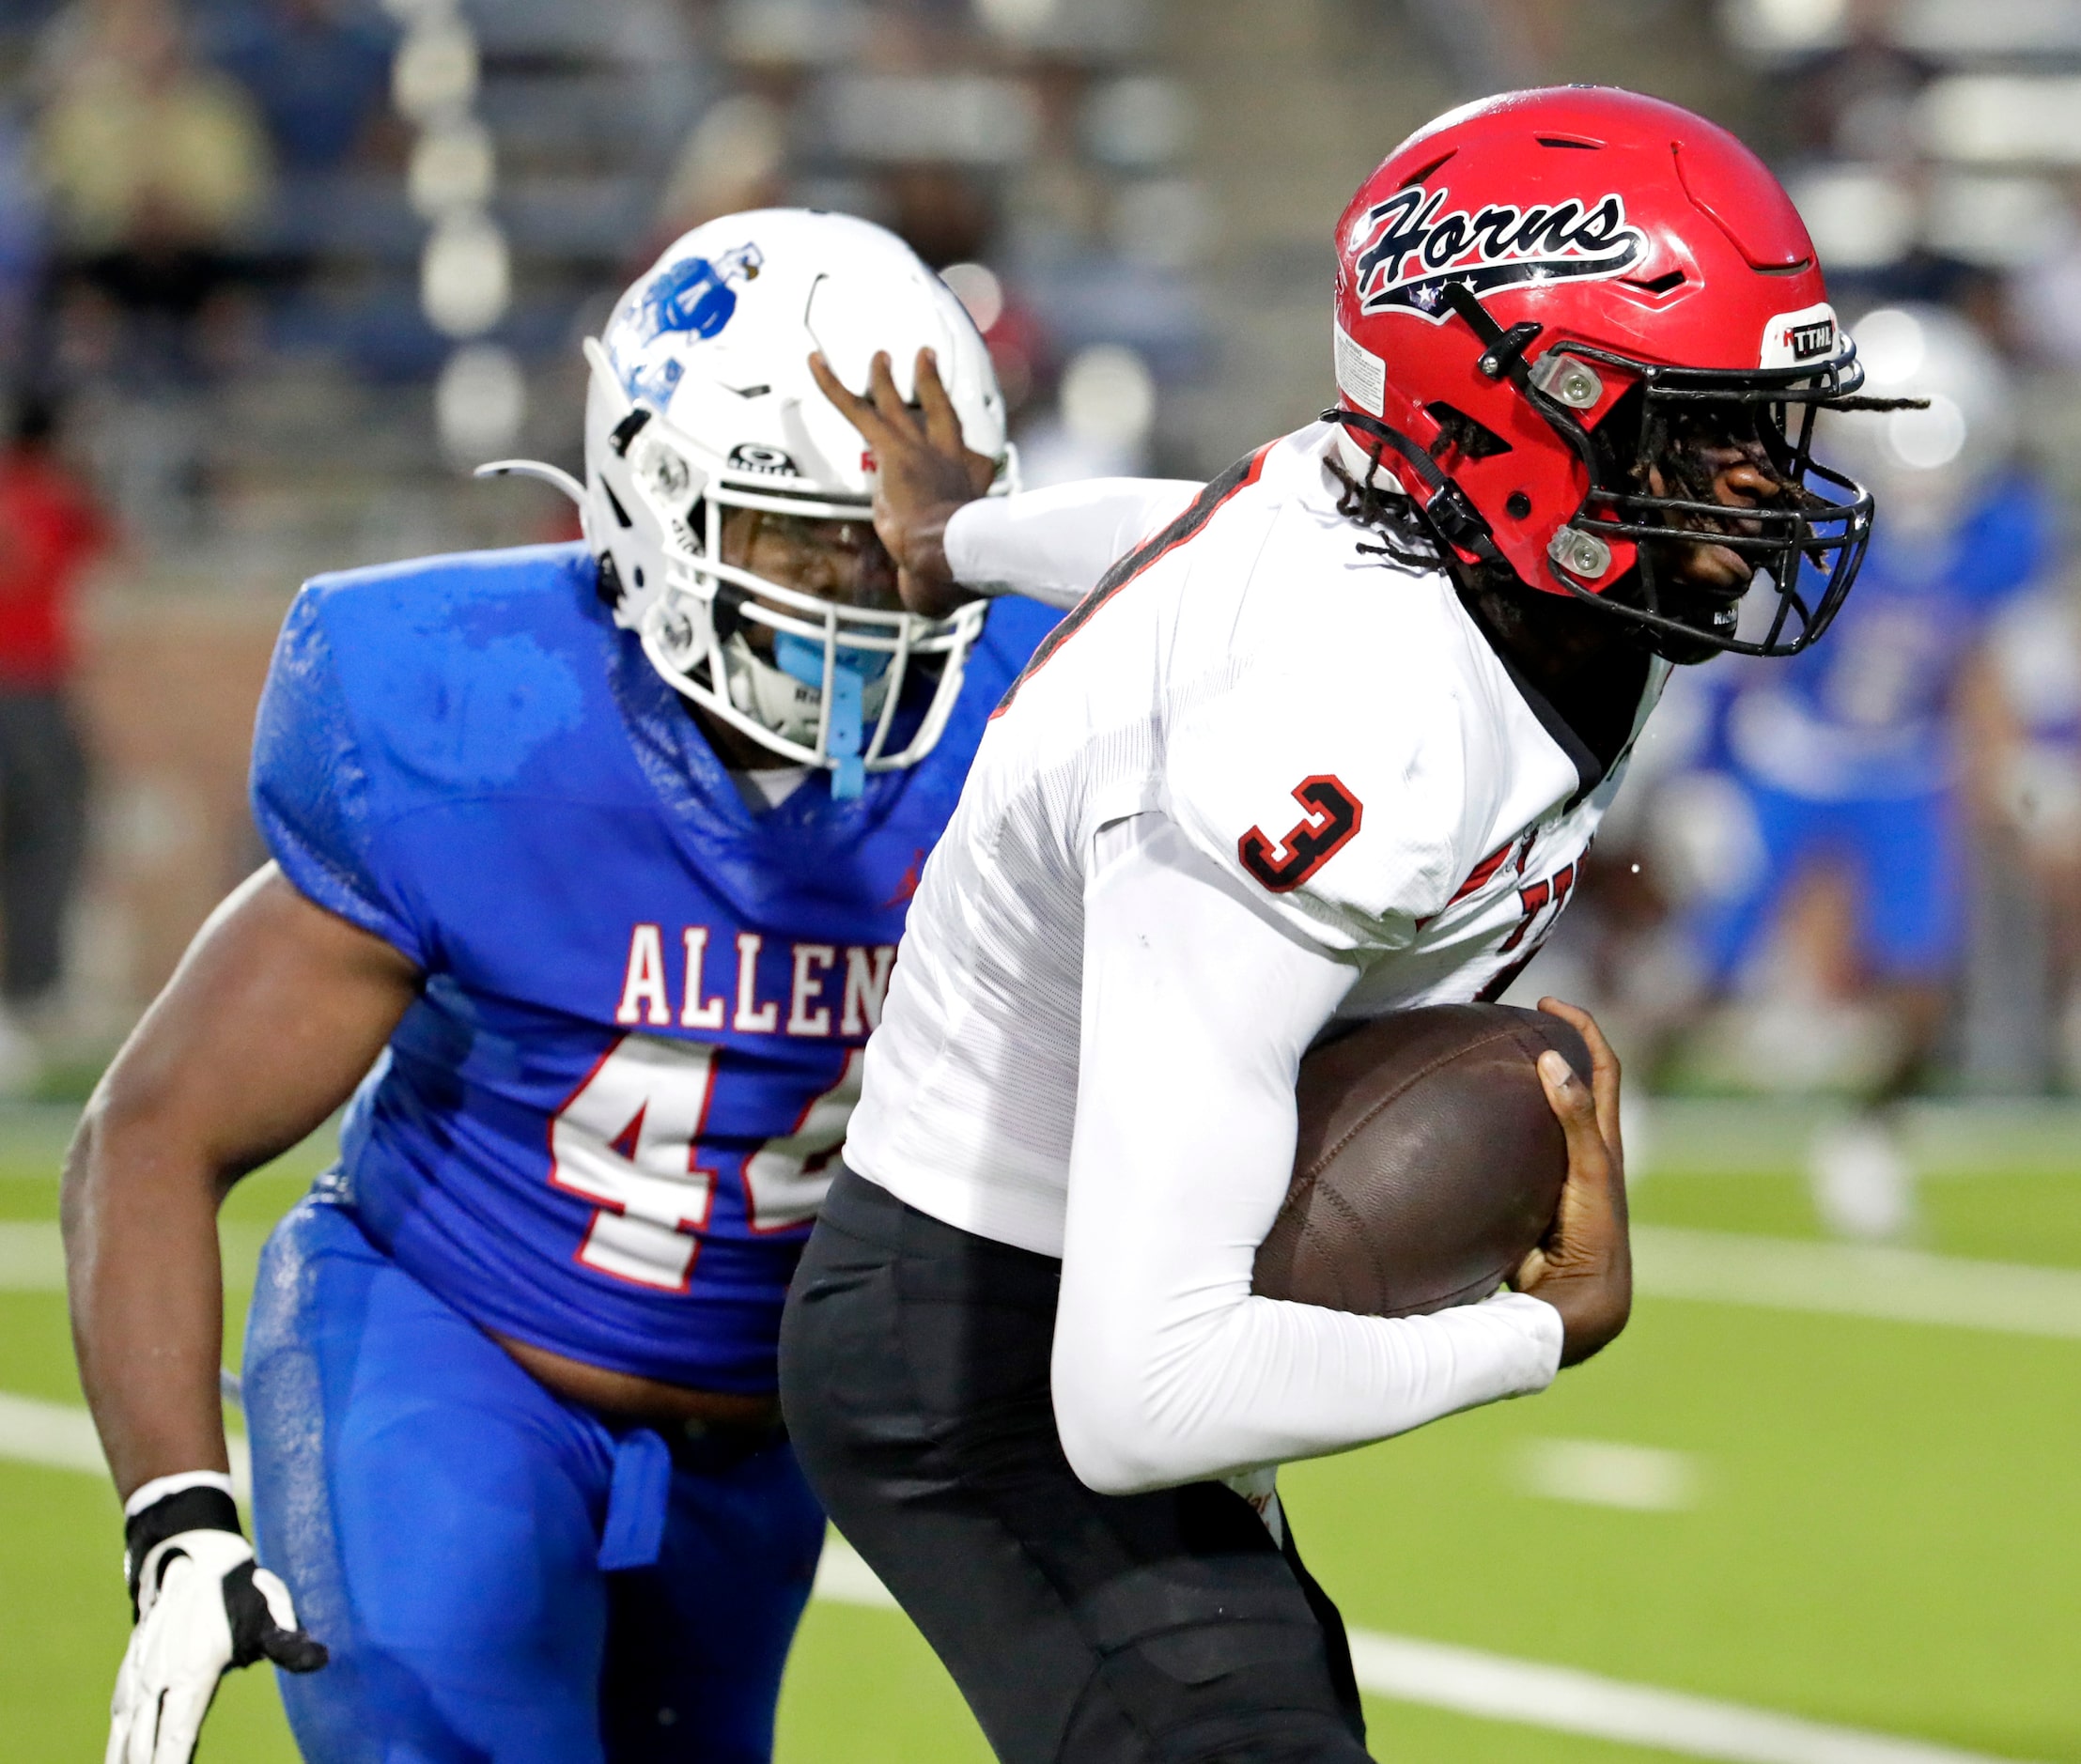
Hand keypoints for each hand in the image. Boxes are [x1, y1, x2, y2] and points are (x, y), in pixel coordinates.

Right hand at [108, 1528, 326, 1763]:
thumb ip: (287, 1642)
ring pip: (126, 1728)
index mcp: (192, 1673)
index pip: (178, 1734)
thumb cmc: (236, 1585)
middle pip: (146, 1741)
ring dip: (124, 1757)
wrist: (190, 1549)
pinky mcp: (133, 1664)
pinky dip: (116, 1736)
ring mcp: (141, 1671)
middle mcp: (159, 1678)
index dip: (172, 1762)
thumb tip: (321, 1659)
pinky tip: (118, 1752)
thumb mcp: (269, 1609)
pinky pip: (119, 1709)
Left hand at [808, 347, 999, 617]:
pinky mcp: (889, 447)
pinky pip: (854, 407)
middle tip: (921, 360)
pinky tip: (813, 360)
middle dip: (928, 385)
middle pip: (937, 411)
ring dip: (882, 377)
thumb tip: (932, 608)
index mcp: (969, 485)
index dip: (971, 453)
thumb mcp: (954, 574)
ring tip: (877, 356)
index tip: (973, 452)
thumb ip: (940, 580)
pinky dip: (830, 383)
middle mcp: (949, 457)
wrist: (952, 552)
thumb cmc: (956, 571)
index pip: (972, 461)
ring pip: (896, 403)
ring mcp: (919, 448)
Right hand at [1511, 997, 1631, 1367]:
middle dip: (1551, 1045)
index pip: (1602, 1066)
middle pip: (1574, 1082)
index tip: (1548, 1001)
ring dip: (1522, 1086)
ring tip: (1482, 1065)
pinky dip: (1492, 1128)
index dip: (1582, 1026)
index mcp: (1605, 1138)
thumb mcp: (1590, 1171)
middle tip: (1512, 1023)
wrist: (1577, 1298)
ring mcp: (1554, 1171)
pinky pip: (1510, 1149)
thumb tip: (1554, 1058)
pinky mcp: (1529, 1194)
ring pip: (1541, 1115)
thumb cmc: (1594, 1236)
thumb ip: (1576, 1119)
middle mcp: (1583, 1149)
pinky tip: (1458, 1127)